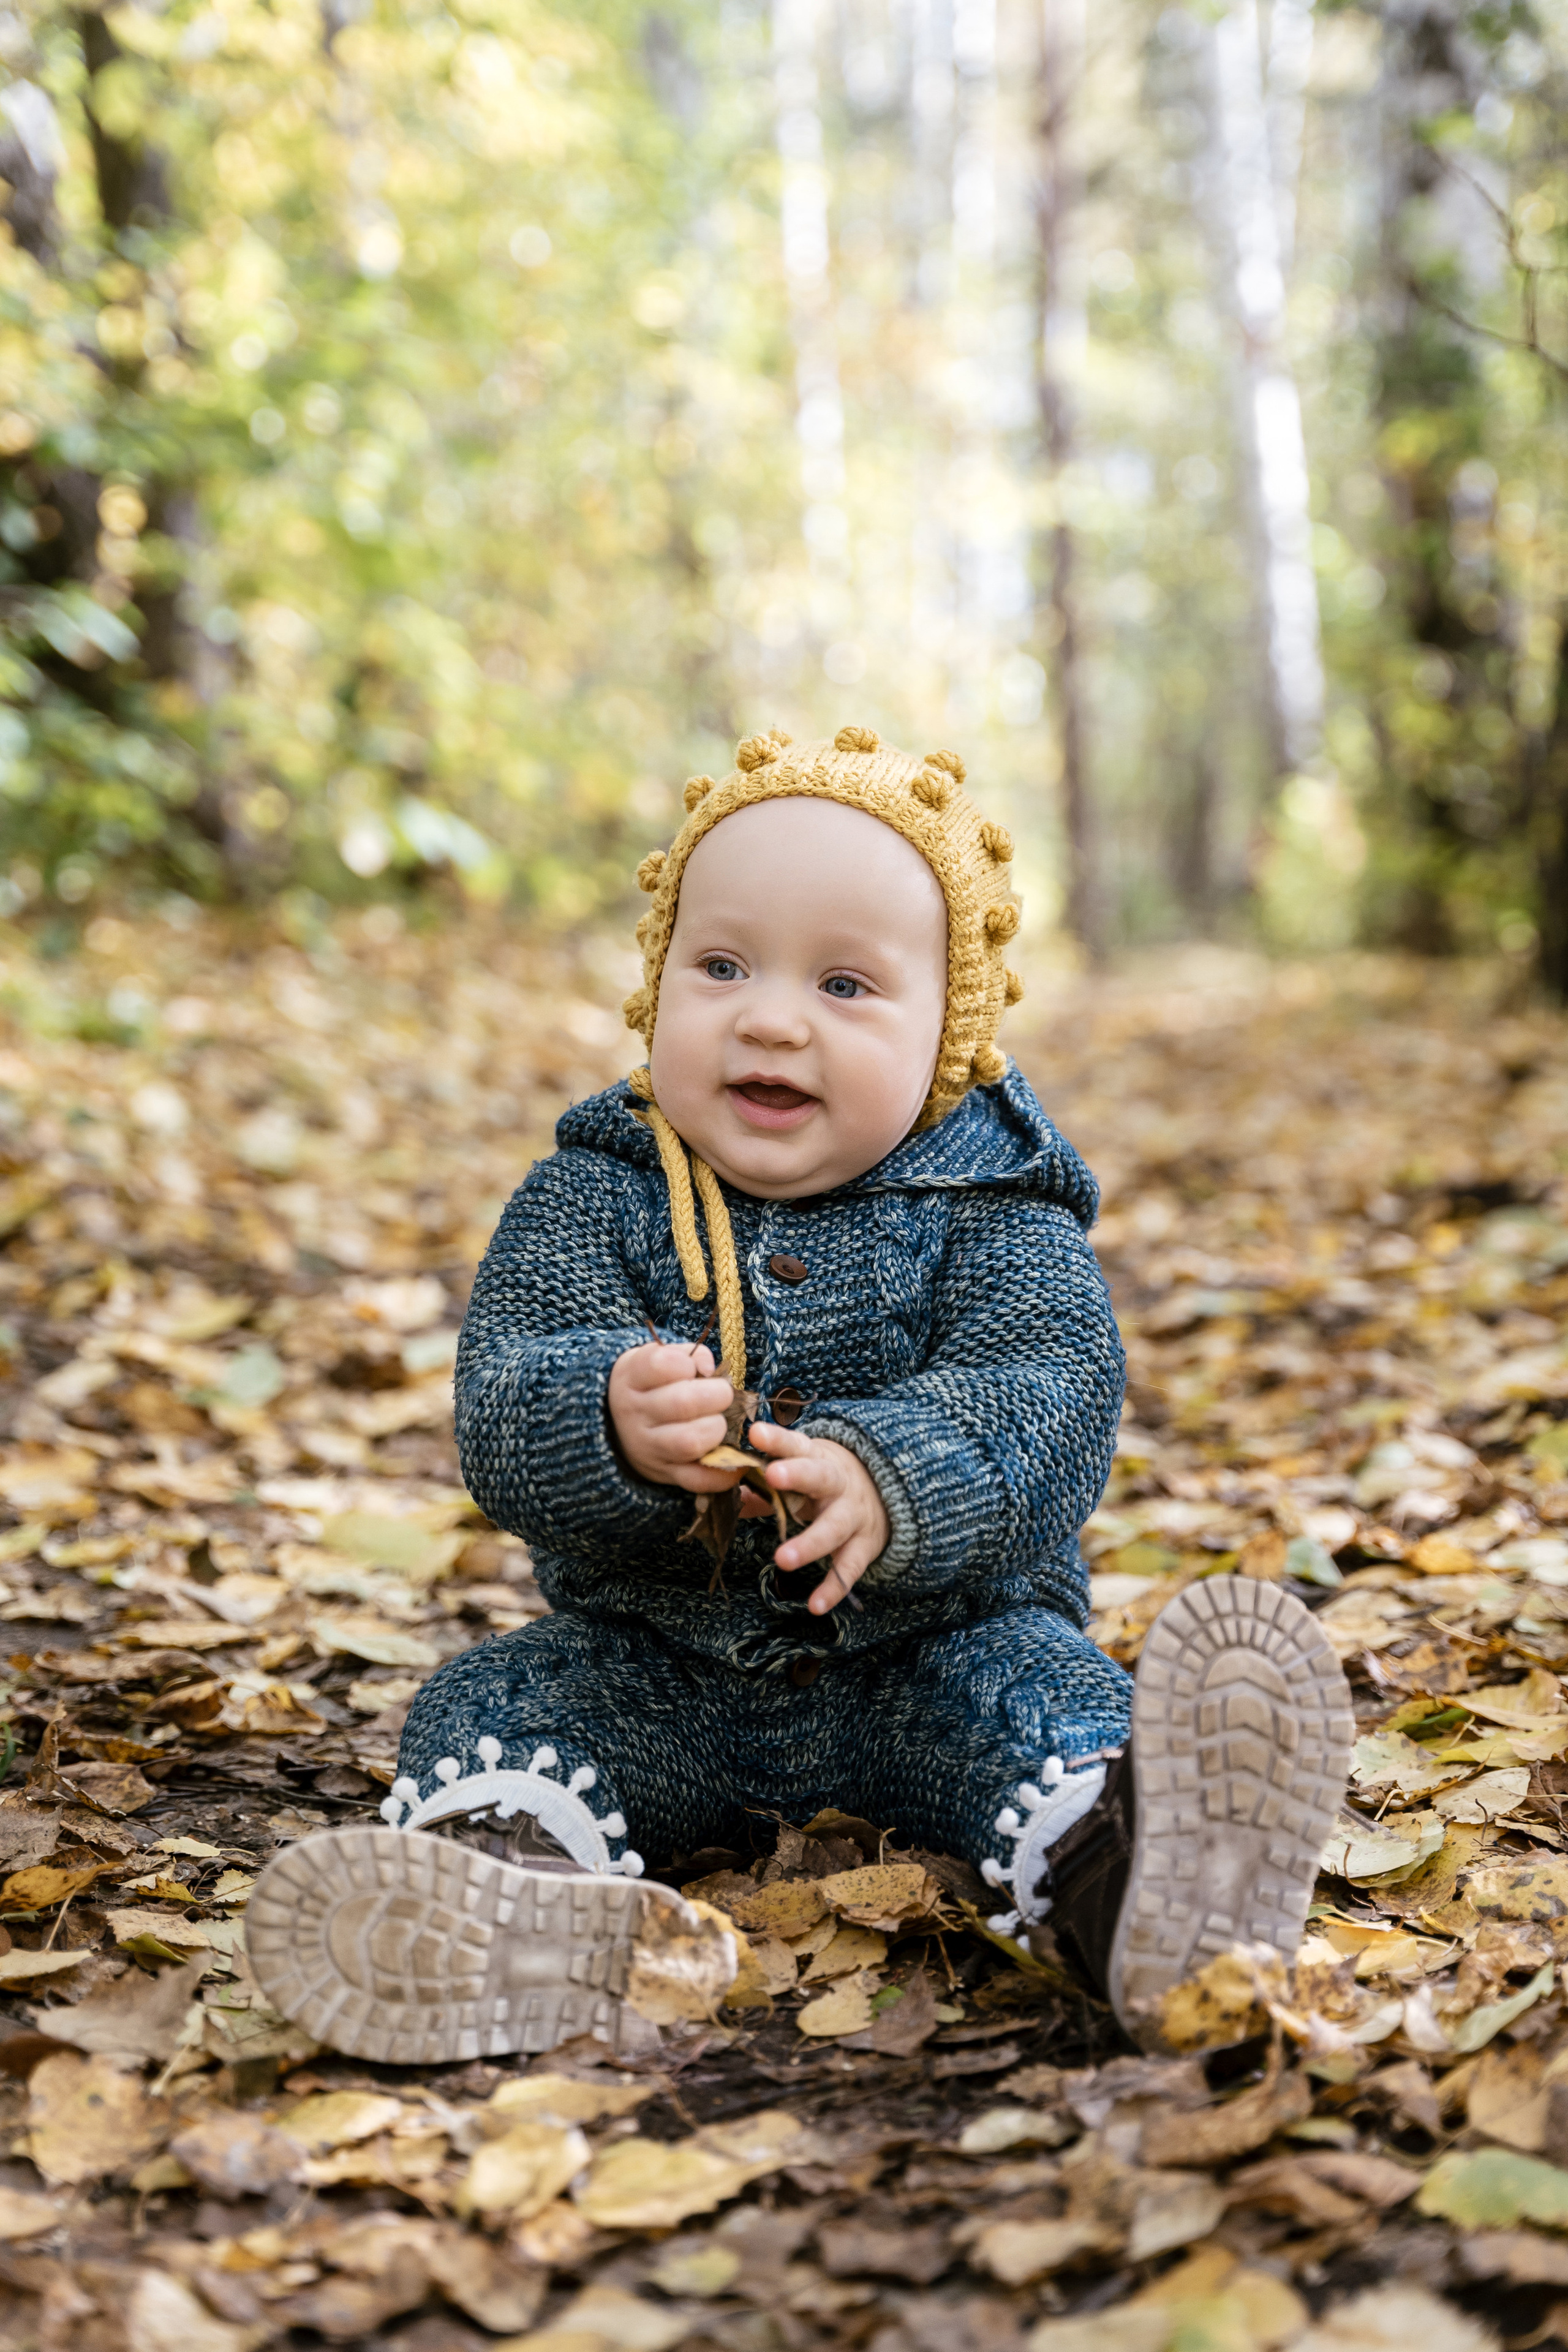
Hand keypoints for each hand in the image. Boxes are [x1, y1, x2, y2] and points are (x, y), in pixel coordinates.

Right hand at [608, 1341, 737, 1491]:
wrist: (618, 1427)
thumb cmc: (651, 1385)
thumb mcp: (657, 1359)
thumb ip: (688, 1355)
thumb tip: (709, 1368)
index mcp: (631, 1379)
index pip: (660, 1365)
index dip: (687, 1363)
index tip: (692, 1368)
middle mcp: (634, 1414)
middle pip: (683, 1403)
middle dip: (717, 1395)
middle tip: (722, 1395)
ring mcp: (647, 1447)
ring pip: (689, 1442)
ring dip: (716, 1429)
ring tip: (718, 1422)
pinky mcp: (664, 1473)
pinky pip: (698, 1480)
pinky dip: (723, 1472)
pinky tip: (732, 1456)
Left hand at [743, 1421, 889, 1613]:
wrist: (886, 1495)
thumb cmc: (823, 1483)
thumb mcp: (797, 1475)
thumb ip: (759, 1486)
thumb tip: (713, 1491)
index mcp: (816, 1459)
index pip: (795, 1445)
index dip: (776, 1440)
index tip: (755, 1433)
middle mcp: (837, 1484)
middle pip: (820, 1477)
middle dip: (797, 1475)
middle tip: (773, 1475)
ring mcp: (853, 1515)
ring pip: (833, 1528)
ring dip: (808, 1544)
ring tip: (781, 1559)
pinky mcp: (864, 1546)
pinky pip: (849, 1569)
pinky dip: (833, 1589)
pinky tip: (815, 1606)